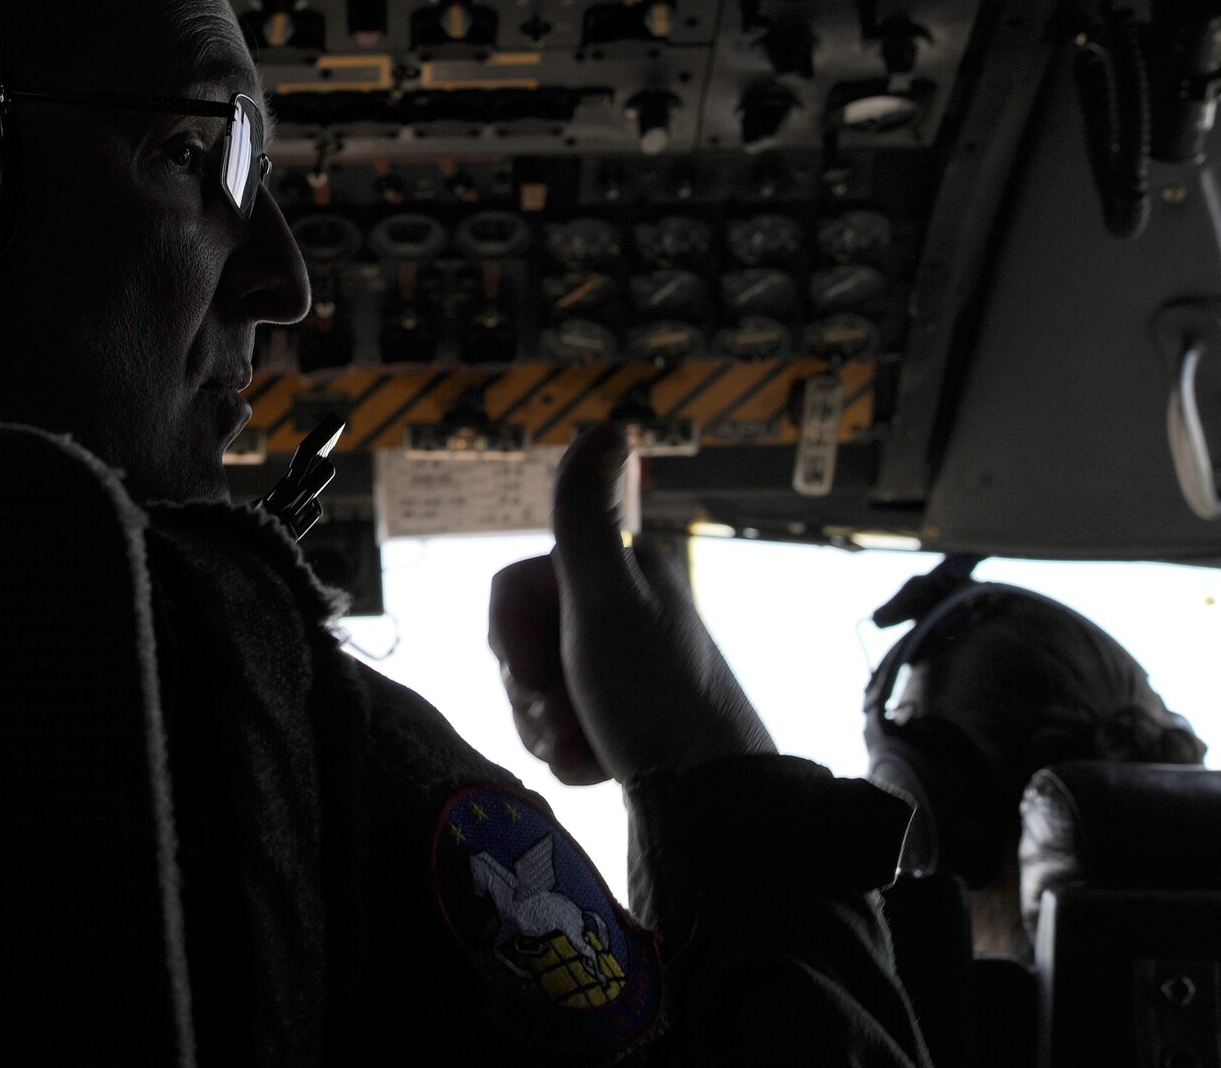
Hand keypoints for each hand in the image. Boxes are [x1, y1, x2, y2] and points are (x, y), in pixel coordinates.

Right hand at [488, 424, 773, 785]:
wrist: (710, 799)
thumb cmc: (655, 694)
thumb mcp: (608, 599)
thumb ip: (586, 516)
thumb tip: (609, 422)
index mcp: (619, 573)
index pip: (512, 590)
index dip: (509, 637)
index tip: (535, 674)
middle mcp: (622, 612)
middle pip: (520, 643)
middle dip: (530, 691)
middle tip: (562, 718)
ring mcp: (622, 666)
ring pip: (535, 690)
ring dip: (545, 728)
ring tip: (584, 747)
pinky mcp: (625, 716)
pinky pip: (561, 729)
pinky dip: (570, 753)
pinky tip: (600, 765)